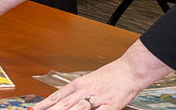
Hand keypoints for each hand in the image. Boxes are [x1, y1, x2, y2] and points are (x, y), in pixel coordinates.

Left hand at [33, 41, 171, 109]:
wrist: (131, 70)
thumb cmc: (111, 75)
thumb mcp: (89, 80)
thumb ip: (75, 91)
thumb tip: (59, 100)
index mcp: (79, 84)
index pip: (58, 96)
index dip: (45, 104)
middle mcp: (86, 90)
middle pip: (64, 103)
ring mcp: (98, 98)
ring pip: (77, 108)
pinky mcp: (111, 105)